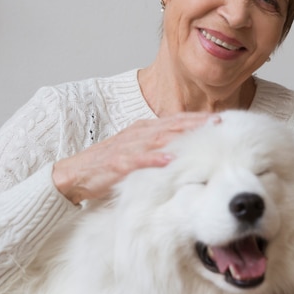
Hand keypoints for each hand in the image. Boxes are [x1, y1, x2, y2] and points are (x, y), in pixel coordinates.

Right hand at [52, 112, 216, 204]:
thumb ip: (157, 148)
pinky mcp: (117, 162)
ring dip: (182, 135)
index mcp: (143, 130)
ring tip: (202, 134)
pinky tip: (170, 159)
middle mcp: (138, 134)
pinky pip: (138, 159)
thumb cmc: (107, 165)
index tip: (219, 119)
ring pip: (159, 138)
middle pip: (172, 125)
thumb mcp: (136, 152)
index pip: (175, 120)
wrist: (73, 174)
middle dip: (196, 123)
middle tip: (220, 122)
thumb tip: (182, 153)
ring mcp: (128, 147)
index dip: (196, 119)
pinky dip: (154, 158)